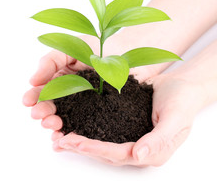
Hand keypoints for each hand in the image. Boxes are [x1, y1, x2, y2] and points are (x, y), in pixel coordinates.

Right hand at [23, 35, 153, 130]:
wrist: (134, 50)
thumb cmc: (102, 45)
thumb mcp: (71, 48)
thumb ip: (51, 61)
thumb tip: (32, 81)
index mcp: (62, 77)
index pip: (44, 89)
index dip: (34, 96)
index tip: (27, 102)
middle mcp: (71, 93)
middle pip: (52, 106)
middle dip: (43, 112)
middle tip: (39, 115)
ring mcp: (85, 105)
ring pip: (65, 118)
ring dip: (54, 123)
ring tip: (51, 125)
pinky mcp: (100, 114)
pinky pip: (84, 126)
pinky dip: (72, 132)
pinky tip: (64, 135)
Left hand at [52, 73, 204, 166]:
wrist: (182, 85)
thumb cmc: (182, 101)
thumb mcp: (176, 119)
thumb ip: (159, 139)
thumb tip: (139, 156)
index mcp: (150, 151)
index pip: (118, 154)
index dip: (96, 150)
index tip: (76, 142)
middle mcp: (136, 148)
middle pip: (104, 153)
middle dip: (81, 147)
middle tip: (60, 140)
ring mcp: (127, 137)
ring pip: (99, 144)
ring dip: (79, 142)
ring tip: (58, 138)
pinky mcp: (120, 125)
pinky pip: (100, 130)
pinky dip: (84, 129)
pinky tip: (69, 126)